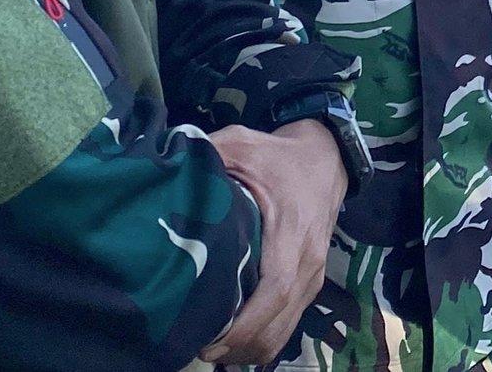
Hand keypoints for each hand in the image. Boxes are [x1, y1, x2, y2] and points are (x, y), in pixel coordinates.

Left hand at [199, 120, 345, 366]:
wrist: (326, 157)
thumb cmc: (278, 155)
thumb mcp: (241, 143)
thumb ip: (206, 155)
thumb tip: (164, 168)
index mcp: (291, 233)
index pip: (275, 291)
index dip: (245, 324)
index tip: (210, 340)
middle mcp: (307, 263)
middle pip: (278, 324)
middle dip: (241, 346)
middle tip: (200, 348)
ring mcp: (313, 276)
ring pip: (285, 331)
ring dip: (251, 348)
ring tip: (214, 347)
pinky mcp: (311, 281)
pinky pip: (289, 322)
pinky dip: (264, 338)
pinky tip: (236, 337)